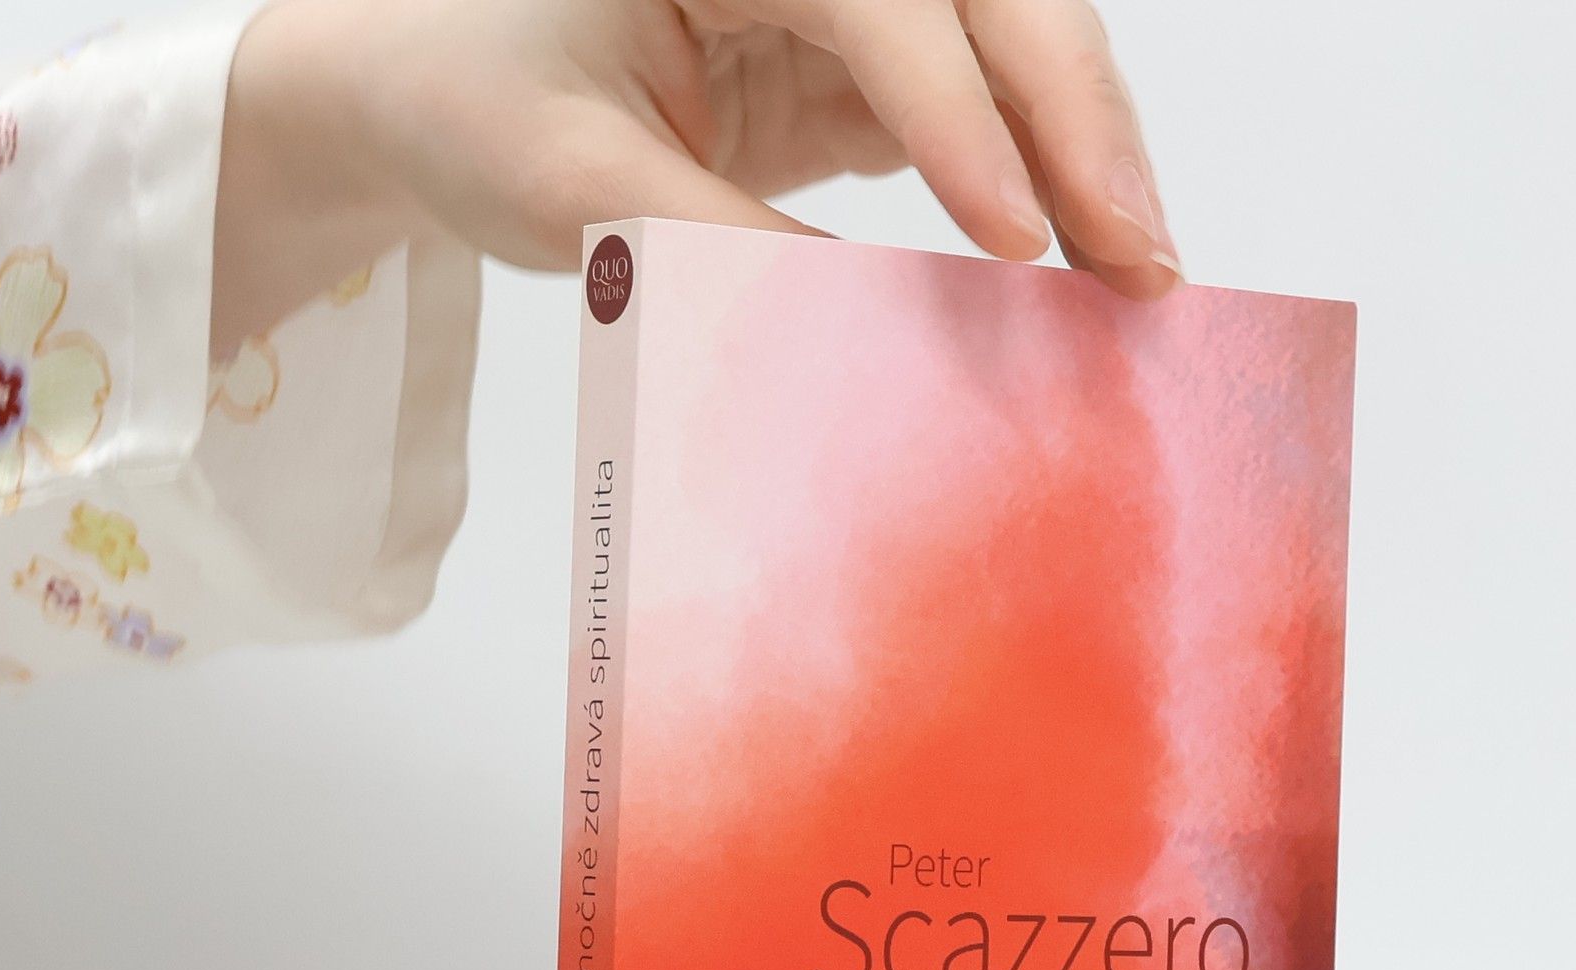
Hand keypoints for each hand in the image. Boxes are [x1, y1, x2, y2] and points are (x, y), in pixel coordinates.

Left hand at [213, 0, 1182, 353]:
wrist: (435, 89)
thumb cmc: (477, 100)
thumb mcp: (574, 184)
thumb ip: (719, 245)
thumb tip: (874, 330)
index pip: (884, 3)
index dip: (960, 119)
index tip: (1018, 242)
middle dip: (1076, 120)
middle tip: (1139, 258)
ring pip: (1013, 42)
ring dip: (1084, 149)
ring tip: (1140, 270)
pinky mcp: (865, 63)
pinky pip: (981, 107)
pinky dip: (1040, 180)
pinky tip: (1077, 259)